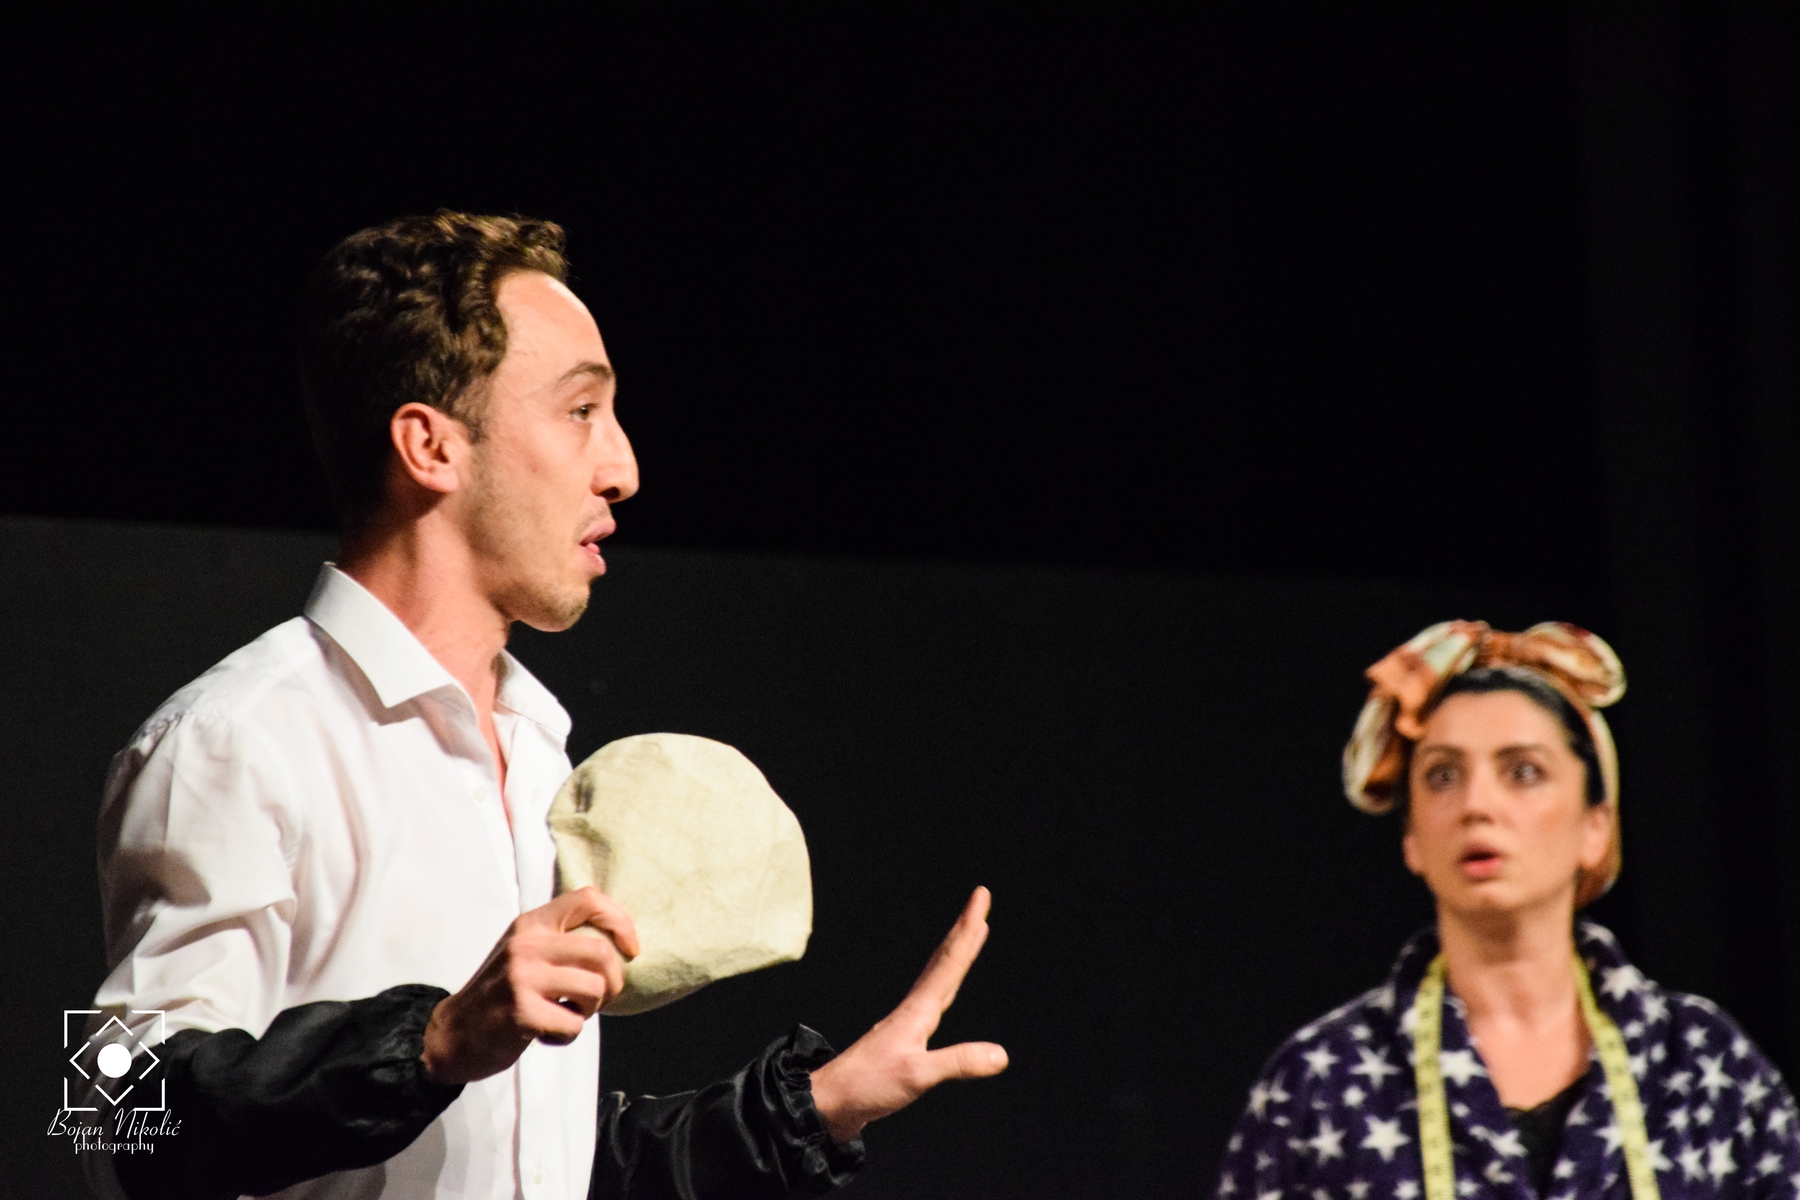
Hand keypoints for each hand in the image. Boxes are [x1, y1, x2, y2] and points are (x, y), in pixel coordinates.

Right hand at [420, 887, 639, 1084]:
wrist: (451, 1034)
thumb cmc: (499, 994)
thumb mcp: (523, 952)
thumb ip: (560, 941)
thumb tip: (618, 944)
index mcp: (530, 924)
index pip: (588, 899)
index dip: (620, 922)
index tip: (629, 949)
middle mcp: (526, 945)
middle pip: (601, 951)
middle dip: (613, 982)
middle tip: (597, 999)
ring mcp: (522, 977)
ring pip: (594, 989)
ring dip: (589, 1011)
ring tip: (566, 1015)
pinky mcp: (521, 1012)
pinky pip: (573, 1025)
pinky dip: (567, 1036)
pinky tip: (546, 1035)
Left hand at [808, 886, 1007, 1142]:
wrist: (829, 1102)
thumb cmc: (867, 1085)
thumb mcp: (917, 1076)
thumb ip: (958, 1063)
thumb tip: (1000, 1055)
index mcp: (918, 1011)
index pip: (950, 962)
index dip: (968, 930)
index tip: (981, 899)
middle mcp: (913, 1010)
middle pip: (944, 960)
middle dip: (965, 929)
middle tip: (980, 901)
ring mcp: (906, 1023)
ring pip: (937, 976)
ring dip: (956, 951)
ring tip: (971, 934)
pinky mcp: (902, 1040)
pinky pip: (932, 999)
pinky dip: (945, 983)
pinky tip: (945, 990)